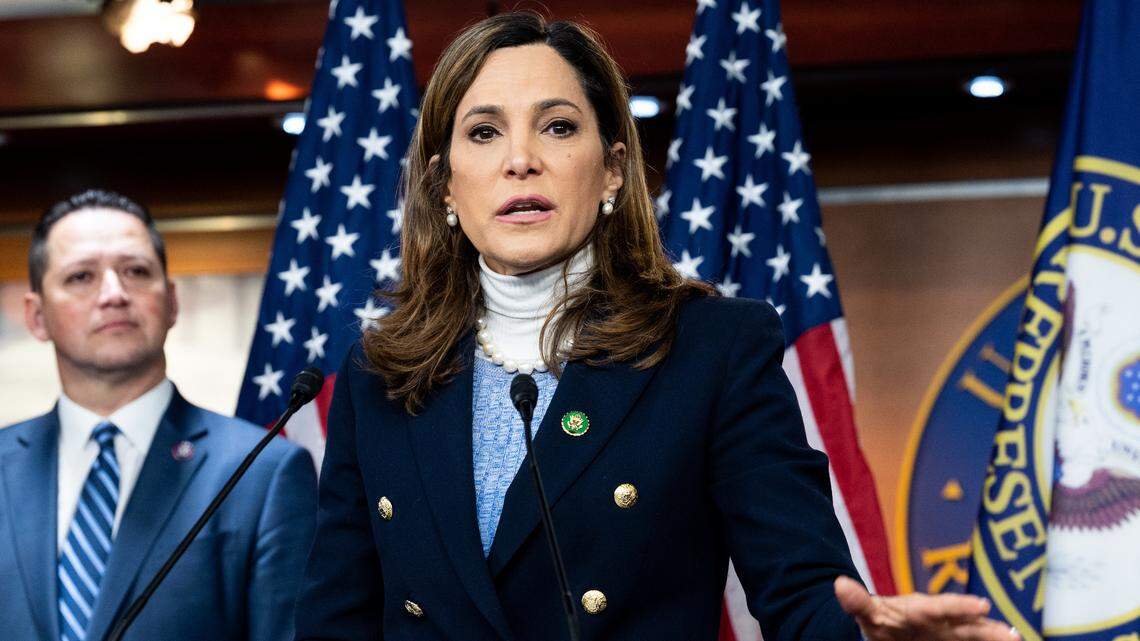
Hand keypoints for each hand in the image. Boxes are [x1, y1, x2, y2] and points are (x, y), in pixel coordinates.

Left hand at [834, 576, 1020, 640]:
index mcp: (921, 609)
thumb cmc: (879, 621)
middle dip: (989, 628)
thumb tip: (838, 584)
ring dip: (996, 637)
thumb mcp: (867, 613)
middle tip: (1013, 633)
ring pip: (977, 636)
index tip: (982, 605)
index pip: (941, 607)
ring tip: (1017, 638)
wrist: (886, 631)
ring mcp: (951, 634)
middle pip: (967, 625)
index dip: (960, 606)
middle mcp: (942, 621)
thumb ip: (858, 602)